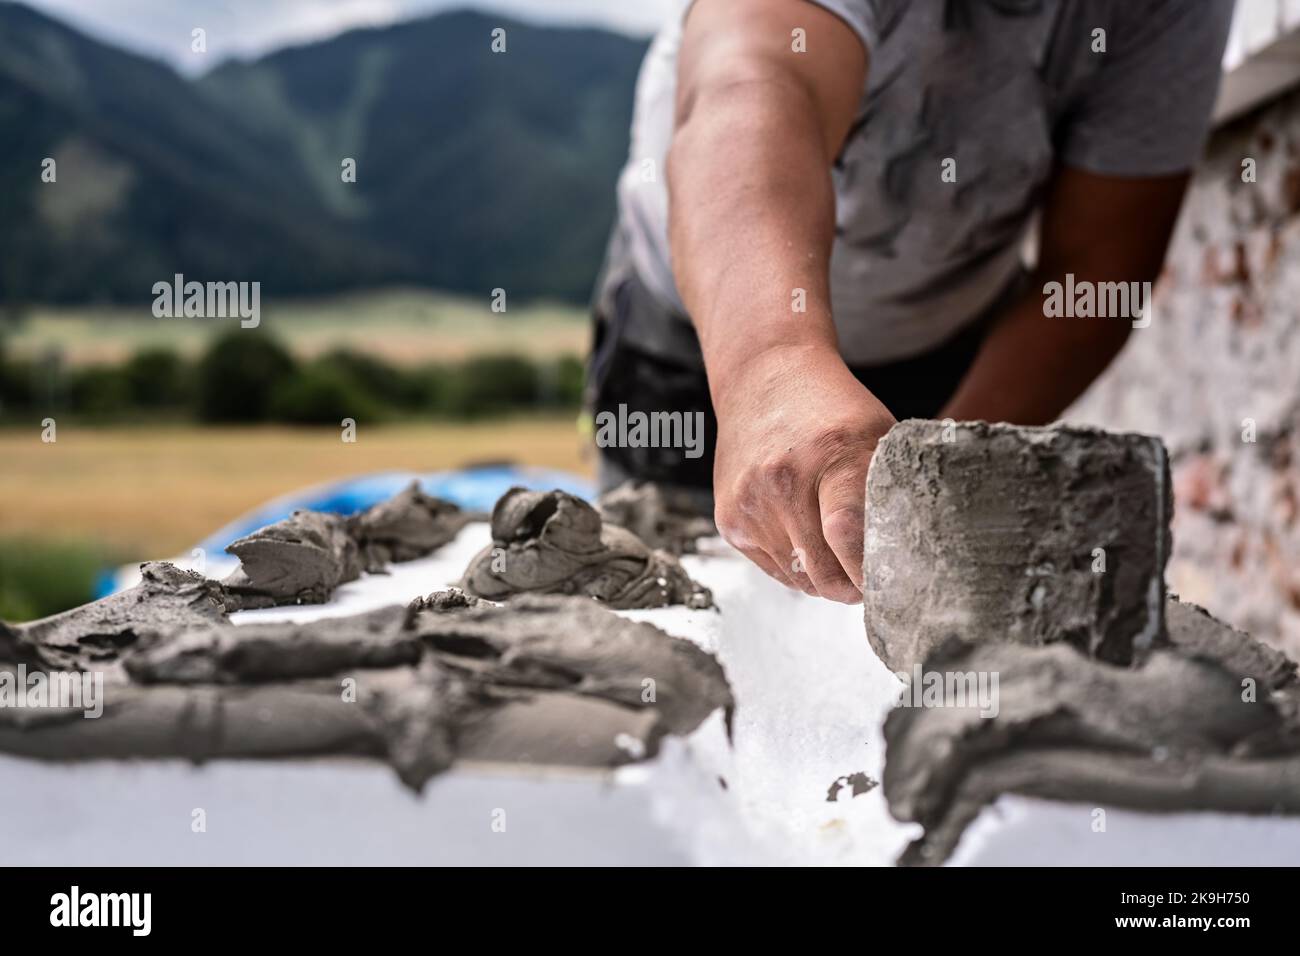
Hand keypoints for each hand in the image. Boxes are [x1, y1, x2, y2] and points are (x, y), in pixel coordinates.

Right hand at [711, 343, 895, 602]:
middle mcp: (782, 482)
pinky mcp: (730, 518)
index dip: (871, 571)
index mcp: (831, 457)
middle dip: (853, 587)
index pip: (849, 537)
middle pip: (824, 573)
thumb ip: (893, 490)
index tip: (891, 582)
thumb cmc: (832, 410)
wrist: (764, 378)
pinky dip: (797, 566)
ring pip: (800, 580)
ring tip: (841, 552)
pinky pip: (774, 570)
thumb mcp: (876, 435)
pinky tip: (809, 538)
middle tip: (870, 579)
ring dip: (825, 577)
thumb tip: (911, 556)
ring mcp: (750, 503)